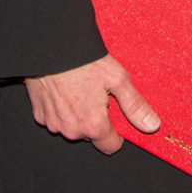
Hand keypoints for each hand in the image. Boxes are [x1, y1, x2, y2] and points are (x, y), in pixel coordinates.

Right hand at [23, 54, 159, 153]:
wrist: (50, 46)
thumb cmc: (83, 61)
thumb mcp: (116, 78)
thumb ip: (134, 105)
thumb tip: (152, 125)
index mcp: (93, 125)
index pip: (111, 146)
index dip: (117, 133)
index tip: (116, 115)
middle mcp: (72, 130)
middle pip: (91, 135)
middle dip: (96, 120)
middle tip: (97, 94)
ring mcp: (53, 124)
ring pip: (72, 127)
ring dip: (77, 115)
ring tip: (79, 89)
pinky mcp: (39, 114)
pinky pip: (55, 118)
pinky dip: (60, 109)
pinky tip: (63, 89)